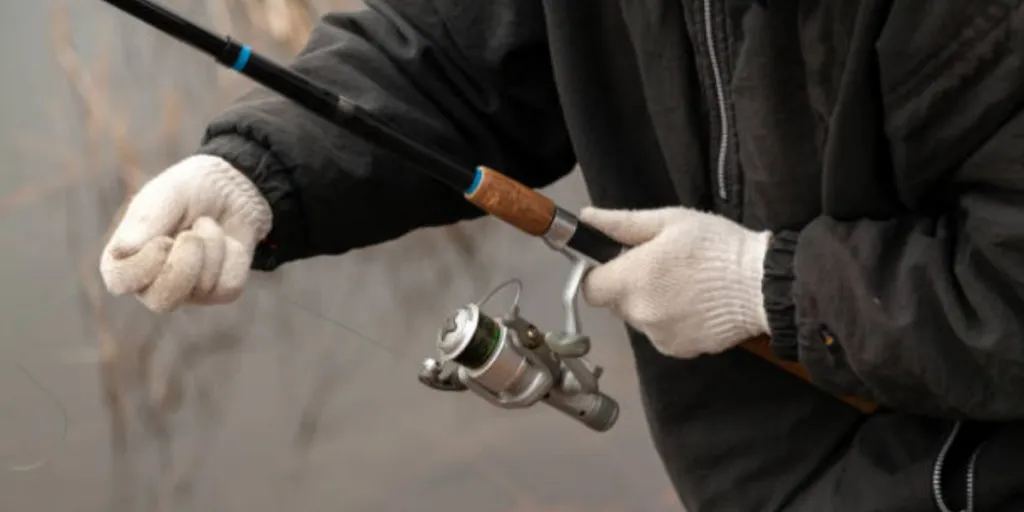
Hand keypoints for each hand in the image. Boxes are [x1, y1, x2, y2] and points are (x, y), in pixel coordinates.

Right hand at [99, 155, 271, 312]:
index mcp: (124, 258)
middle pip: (161, 302)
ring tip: (206, 225)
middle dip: (184, 266)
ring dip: (212, 248)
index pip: (119, 282)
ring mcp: (187, 292)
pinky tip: (227, 241)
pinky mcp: (219, 293)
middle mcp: (151, 282)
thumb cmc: (189, 191)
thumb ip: (145, 219)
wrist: (232, 190)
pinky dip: (233, 255)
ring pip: (202, 290)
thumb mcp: (168, 194)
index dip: (144, 265)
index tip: (163, 239)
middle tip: (192, 235)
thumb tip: (121, 250)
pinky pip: (229, 285)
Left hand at [580, 206, 771, 358]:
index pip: (590, 287)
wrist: (761, 286)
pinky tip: (694, 305)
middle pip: (615, 303)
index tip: (618, 262)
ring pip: (639, 319)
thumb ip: (622, 223)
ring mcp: (658, 336)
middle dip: (629, 287)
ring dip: (650, 304)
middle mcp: (639, 314)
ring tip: (683, 285)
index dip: (600, 273)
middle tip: (661, 268)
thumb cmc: (716, 247)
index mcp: (631, 280)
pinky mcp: (677, 350)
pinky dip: (670, 321)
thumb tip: (586, 218)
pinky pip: (660, 333)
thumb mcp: (669, 221)